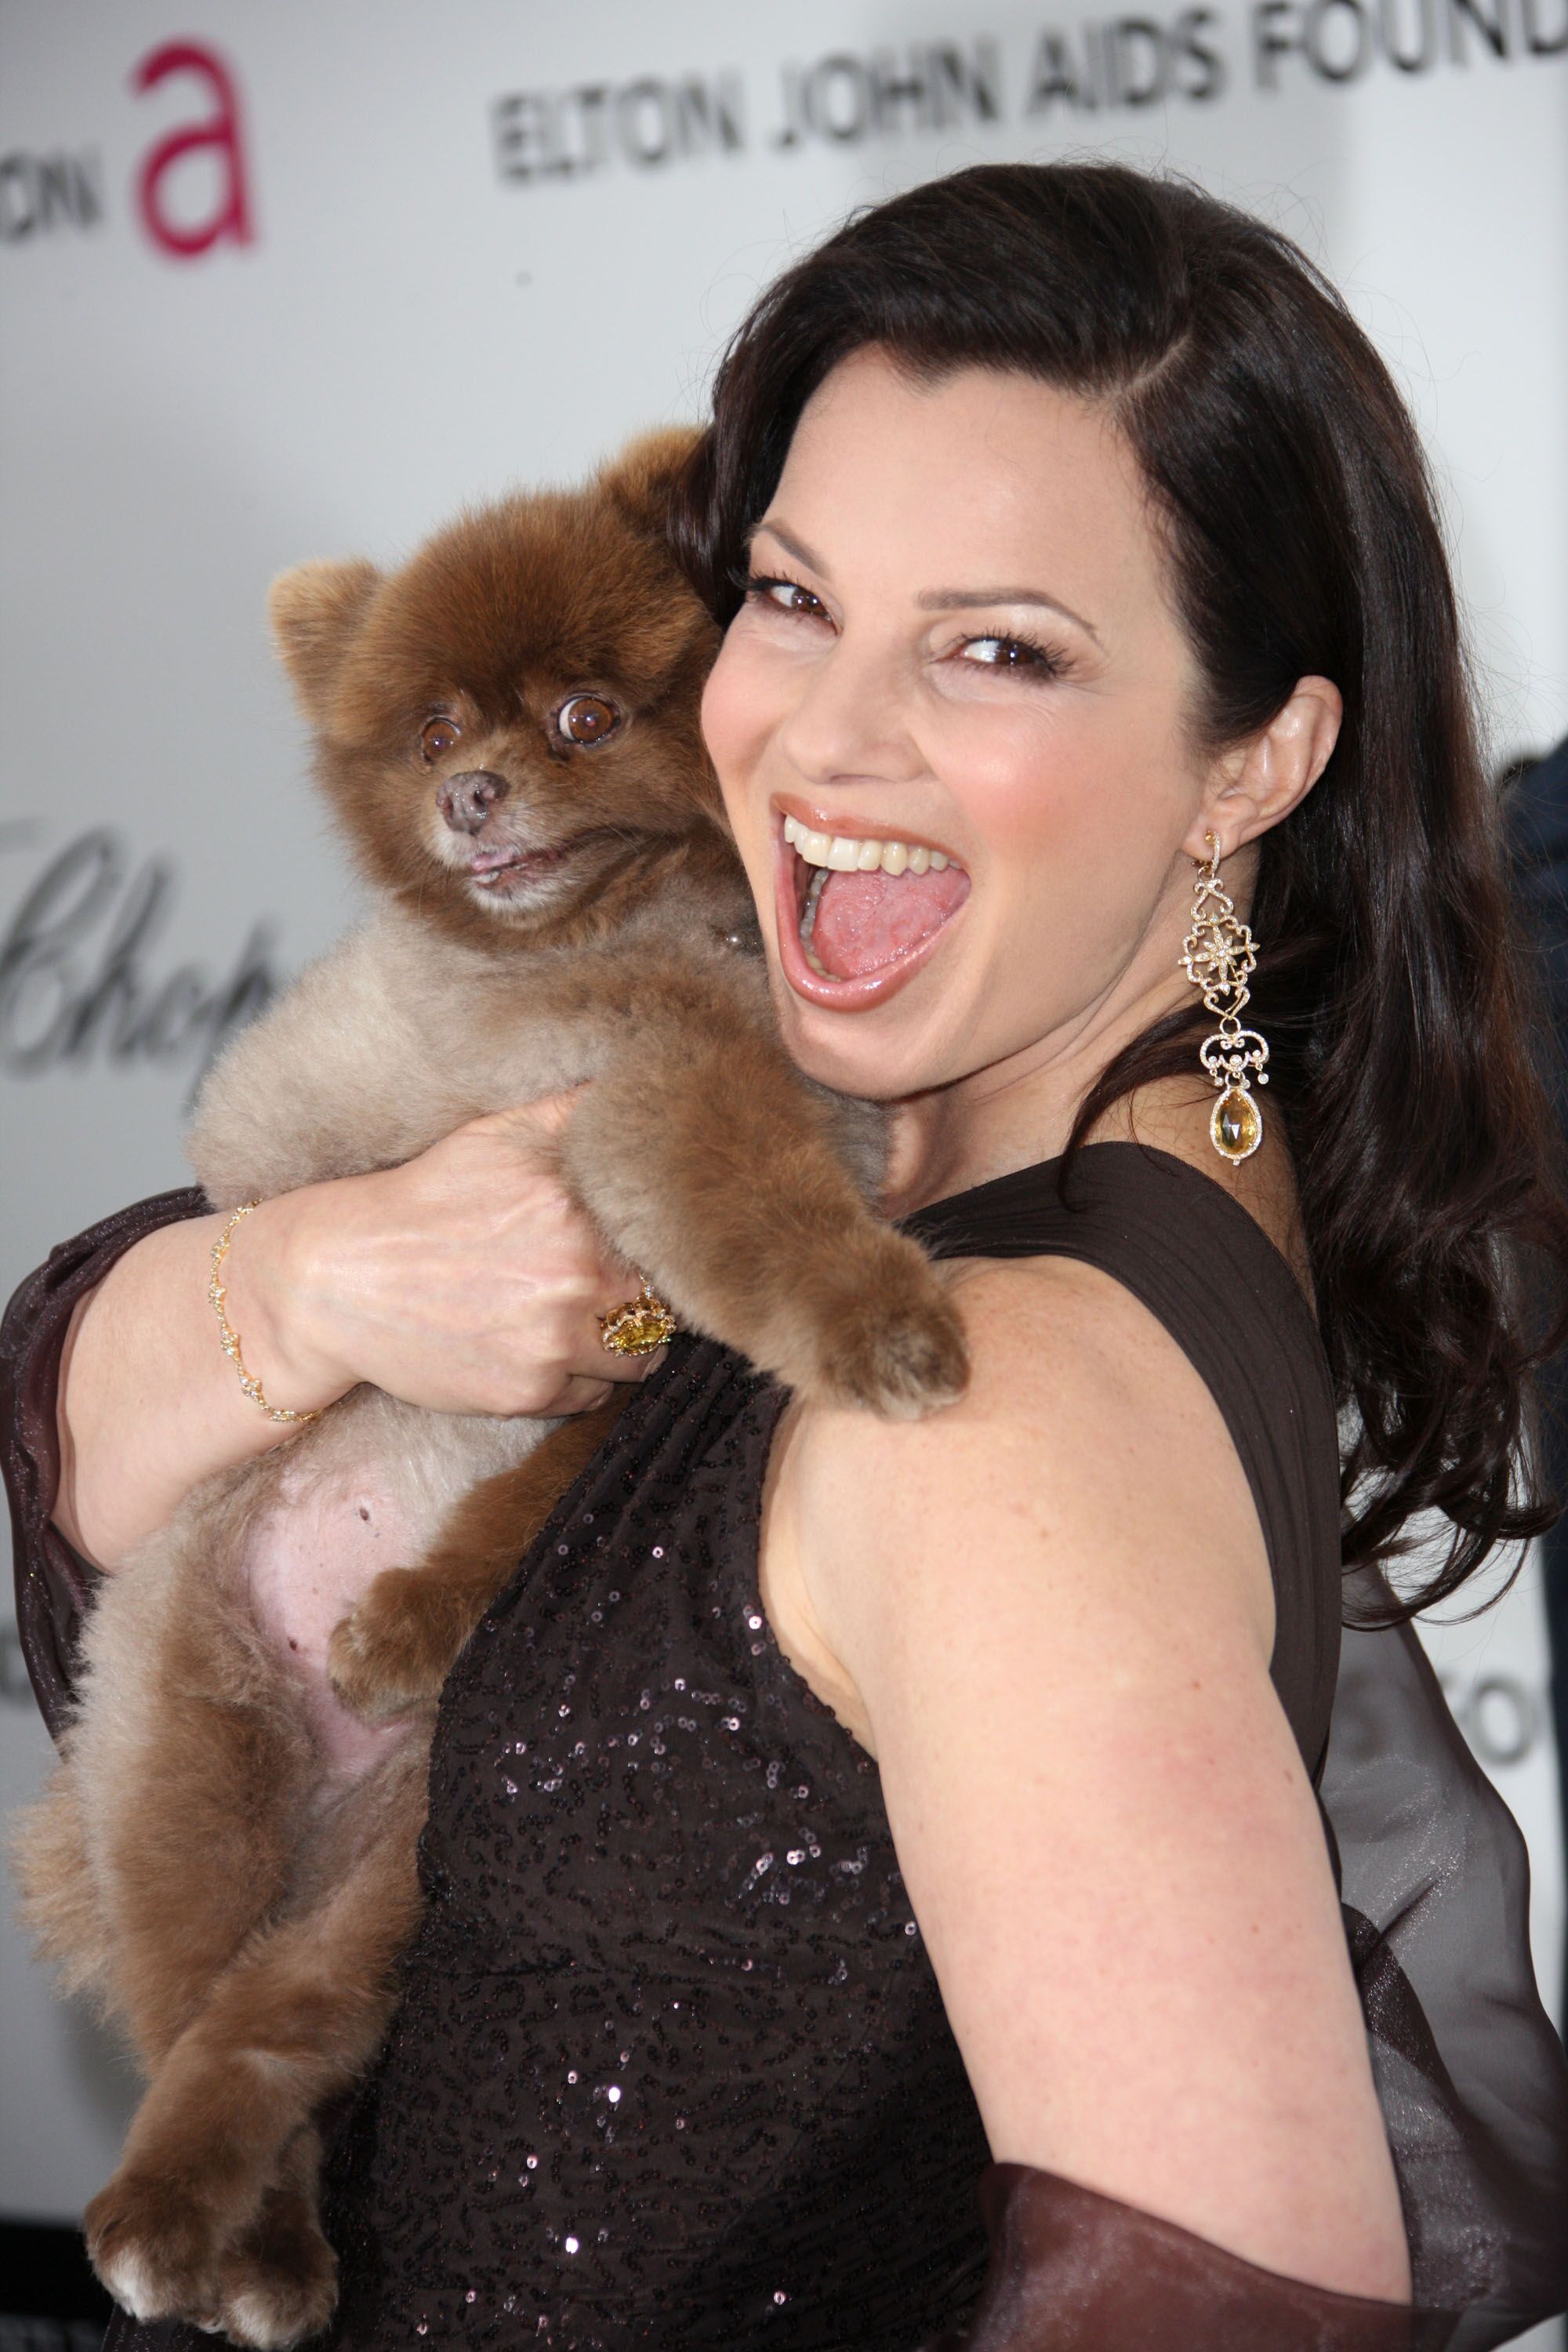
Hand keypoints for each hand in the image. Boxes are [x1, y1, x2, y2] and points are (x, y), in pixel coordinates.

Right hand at [223, 1093, 661, 1418]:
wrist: (339, 1280)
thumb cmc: (425, 1203)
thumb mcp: (498, 1135)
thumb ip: (577, 1110)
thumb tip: (643, 1081)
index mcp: (578, 1209)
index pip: (668, 1243)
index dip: (661, 1247)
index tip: (638, 1247)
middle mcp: (577, 1278)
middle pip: (664, 1305)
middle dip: (644, 1297)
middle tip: (608, 1285)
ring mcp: (555, 1342)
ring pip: (637, 1358)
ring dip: (620, 1343)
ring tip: (576, 1317)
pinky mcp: (529, 1393)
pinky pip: (593, 1395)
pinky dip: (578, 1378)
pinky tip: (538, 1345)